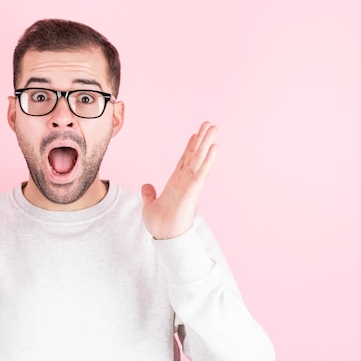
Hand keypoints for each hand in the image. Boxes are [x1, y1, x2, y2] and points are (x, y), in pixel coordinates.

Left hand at [141, 122, 216, 238]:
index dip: (189, 147)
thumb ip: (149, 194)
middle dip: (202, 139)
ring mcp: (190, 184)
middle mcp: (185, 181)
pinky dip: (208, 159)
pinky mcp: (193, 190)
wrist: (164, 236)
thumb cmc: (159, 224)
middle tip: (209, 124)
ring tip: (213, 128)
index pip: (184, 161)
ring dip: (207, 143)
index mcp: (175, 183)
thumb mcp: (149, 205)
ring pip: (200, 159)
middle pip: (194, 155)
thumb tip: (146, 185)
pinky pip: (202, 172)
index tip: (195, 134)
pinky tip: (214, 147)